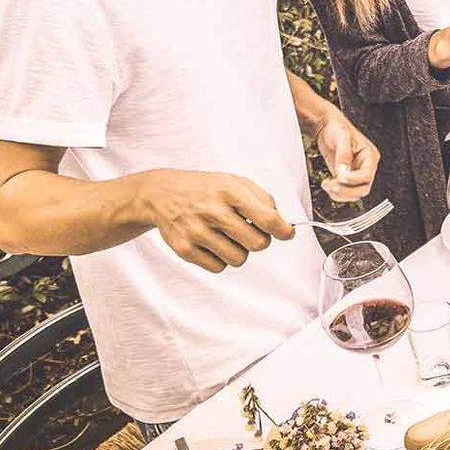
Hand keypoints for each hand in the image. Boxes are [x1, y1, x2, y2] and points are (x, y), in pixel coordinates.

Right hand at [134, 169, 293, 272]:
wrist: (162, 194)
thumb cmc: (205, 189)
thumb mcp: (235, 181)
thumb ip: (263, 199)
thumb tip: (282, 225)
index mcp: (229, 191)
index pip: (266, 218)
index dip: (283, 230)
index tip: (287, 233)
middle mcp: (212, 211)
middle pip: (257, 244)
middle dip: (260, 240)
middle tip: (249, 231)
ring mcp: (197, 232)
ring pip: (239, 259)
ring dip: (239, 250)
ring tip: (228, 236)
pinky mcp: (184, 249)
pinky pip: (218, 268)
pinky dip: (220, 259)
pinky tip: (212, 243)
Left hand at [314, 111, 379, 202]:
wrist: (327, 127)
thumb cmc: (337, 127)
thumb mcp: (342, 136)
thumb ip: (344, 153)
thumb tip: (343, 170)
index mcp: (370, 155)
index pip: (367, 175)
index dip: (354, 179)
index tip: (340, 177)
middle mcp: (365, 166)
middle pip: (363, 188)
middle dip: (346, 190)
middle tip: (332, 185)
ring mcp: (355, 174)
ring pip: (355, 194)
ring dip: (340, 194)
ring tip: (327, 185)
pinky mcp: (346, 178)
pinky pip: (345, 193)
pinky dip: (336, 193)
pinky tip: (328, 185)